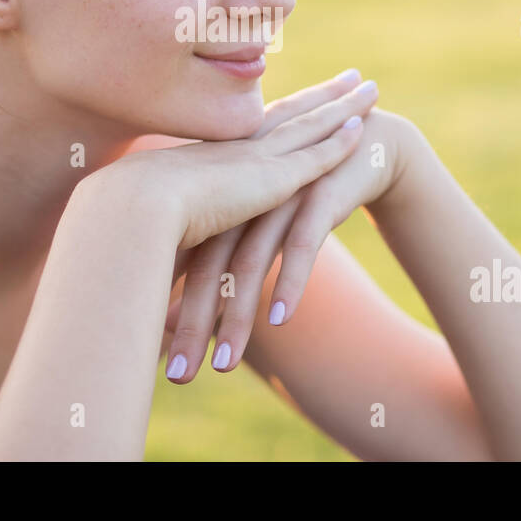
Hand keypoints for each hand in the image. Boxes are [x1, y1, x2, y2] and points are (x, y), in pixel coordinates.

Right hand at [102, 71, 379, 253]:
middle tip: (354, 76)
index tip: (308, 94)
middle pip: (294, 113)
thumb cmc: (135, 218)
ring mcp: (258, 160)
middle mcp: (241, 148)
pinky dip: (340, 141)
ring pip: (313, 125)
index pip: (261, 125)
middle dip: (324, 95)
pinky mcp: (273, 181)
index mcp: (216, 154)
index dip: (287, 108)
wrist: (136, 209)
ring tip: (372, 89)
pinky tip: (363, 129)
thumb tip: (173, 232)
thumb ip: (179, 220)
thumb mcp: (163, 215)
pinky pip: (316, 156)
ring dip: (344, 108)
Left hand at [164, 100, 420, 381]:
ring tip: (222, 365)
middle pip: (210, 269)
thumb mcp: (260, 222)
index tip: (154, 355)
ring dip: (236, 318)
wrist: (366, 143)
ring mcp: (279, 196)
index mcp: (222, 203)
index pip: (185, 263)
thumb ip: (224, 260)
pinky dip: (288, 283)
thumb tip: (178, 315)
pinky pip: (300, 246)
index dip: (171, 307)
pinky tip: (279, 321)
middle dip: (193, 325)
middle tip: (179, 376)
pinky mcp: (318, 195)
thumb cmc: (302, 194)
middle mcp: (243, 199)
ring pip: (250, 264)